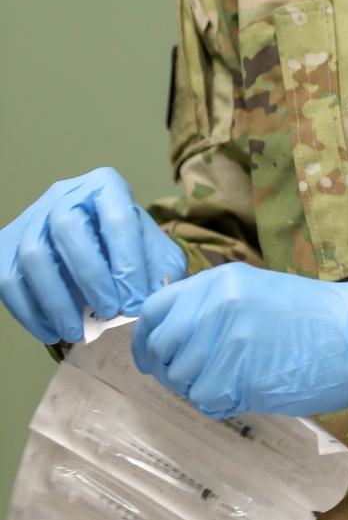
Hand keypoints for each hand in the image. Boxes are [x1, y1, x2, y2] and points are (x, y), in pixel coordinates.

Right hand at [0, 166, 188, 344]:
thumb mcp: (155, 252)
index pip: (117, 219)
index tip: (136, 301)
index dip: (128, 263)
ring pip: (33, 255)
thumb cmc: (127, 249)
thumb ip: (161, 271)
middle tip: (110, 312)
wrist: (95, 247)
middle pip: (67, 228)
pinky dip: (29, 312)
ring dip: (55, 300)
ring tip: (76, 331)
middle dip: (90, 276)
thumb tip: (156, 297)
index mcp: (105, 186)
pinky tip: (51, 332)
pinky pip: (9, 280)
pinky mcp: (7, 246)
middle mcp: (65, 195)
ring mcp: (32, 218)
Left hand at [131, 262, 347, 418]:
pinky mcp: (236, 373)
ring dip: (199, 388)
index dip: (145, 338)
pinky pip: (204, 399)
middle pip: (161, 345)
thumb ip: (213, 306)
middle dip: (170, 369)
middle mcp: (215, 304)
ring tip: (234, 381)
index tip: (149, 357)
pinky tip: (245, 392)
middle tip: (196, 378)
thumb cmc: (313, 320)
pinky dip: (219, 404)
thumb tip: (174, 334)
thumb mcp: (256, 292)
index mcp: (219, 281)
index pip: (155, 307)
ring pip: (180, 377)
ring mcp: (224, 338)